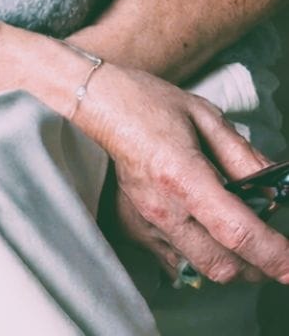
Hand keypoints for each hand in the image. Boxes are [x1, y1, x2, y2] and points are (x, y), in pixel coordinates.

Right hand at [71, 59, 288, 285]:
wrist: (102, 106)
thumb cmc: (151, 104)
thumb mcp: (206, 118)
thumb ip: (244, 156)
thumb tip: (276, 186)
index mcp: (182, 175)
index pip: (236, 230)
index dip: (272, 253)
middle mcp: (163, 207)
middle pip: (223, 264)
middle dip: (258, 266)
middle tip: (275, 249)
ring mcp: (147, 222)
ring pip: (204, 269)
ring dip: (233, 263)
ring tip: (244, 237)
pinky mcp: (138, 229)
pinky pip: (180, 262)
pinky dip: (204, 256)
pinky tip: (209, 233)